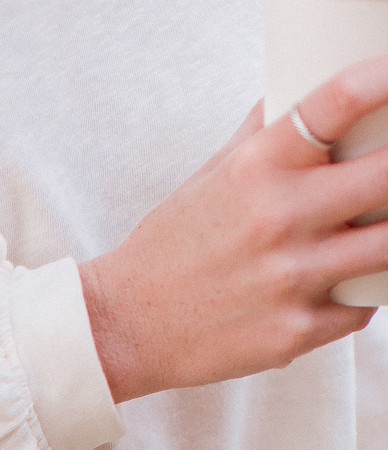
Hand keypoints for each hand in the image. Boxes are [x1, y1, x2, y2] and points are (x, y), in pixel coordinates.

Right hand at [79, 58, 387, 402]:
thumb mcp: (211, 174)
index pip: (339, 102)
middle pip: (387, 176)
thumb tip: (300, 91)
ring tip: (372, 232)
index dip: (383, 82)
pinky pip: (362, 308)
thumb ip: (263, 133)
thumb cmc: (168, 248)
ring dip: (387, 238)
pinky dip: (361, 295)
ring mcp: (290, 279)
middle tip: (386, 178)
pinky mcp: (293, 333)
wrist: (123, 327)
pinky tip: (344, 285)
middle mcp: (277, 219)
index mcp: (258, 167)